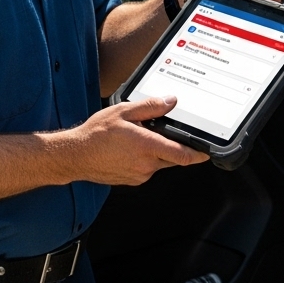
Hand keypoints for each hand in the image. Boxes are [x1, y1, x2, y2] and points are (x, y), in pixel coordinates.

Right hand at [66, 96, 207, 184]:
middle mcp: (146, 164)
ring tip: (141, 137)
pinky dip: (147, 158)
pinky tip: (132, 148)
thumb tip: (170, 102)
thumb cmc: (96, 134)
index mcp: (146, 147)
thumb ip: (149, 107)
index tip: (207, 151)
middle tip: (167, 133)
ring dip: (159, 151)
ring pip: (160, 163)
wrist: (76, 156)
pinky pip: (148, 169)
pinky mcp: (132, 180)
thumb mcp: (123, 111)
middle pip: (174, 158)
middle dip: (176, 147)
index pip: (182, 154)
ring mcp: (139, 175)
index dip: (198, 154)